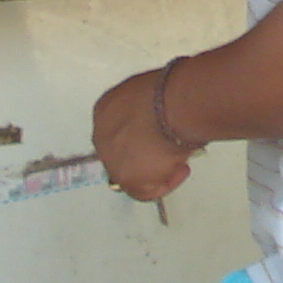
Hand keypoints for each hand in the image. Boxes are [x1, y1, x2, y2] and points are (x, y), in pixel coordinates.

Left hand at [93, 68, 195, 203]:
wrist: (170, 104)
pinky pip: (146, 191)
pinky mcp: (125, 178)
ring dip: (156, 170)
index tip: (156, 137)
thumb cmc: (169, 91)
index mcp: (106, 108)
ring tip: (180, 161)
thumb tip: (163, 114)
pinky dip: (166, 184)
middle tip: (168, 152)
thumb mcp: (154, 91)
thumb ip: (150, 107)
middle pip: (123, 152)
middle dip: (144, 155)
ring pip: (133, 173)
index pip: (118, 129)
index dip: (139, 135)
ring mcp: (111, 158)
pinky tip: (181, 170)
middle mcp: (101, 134)